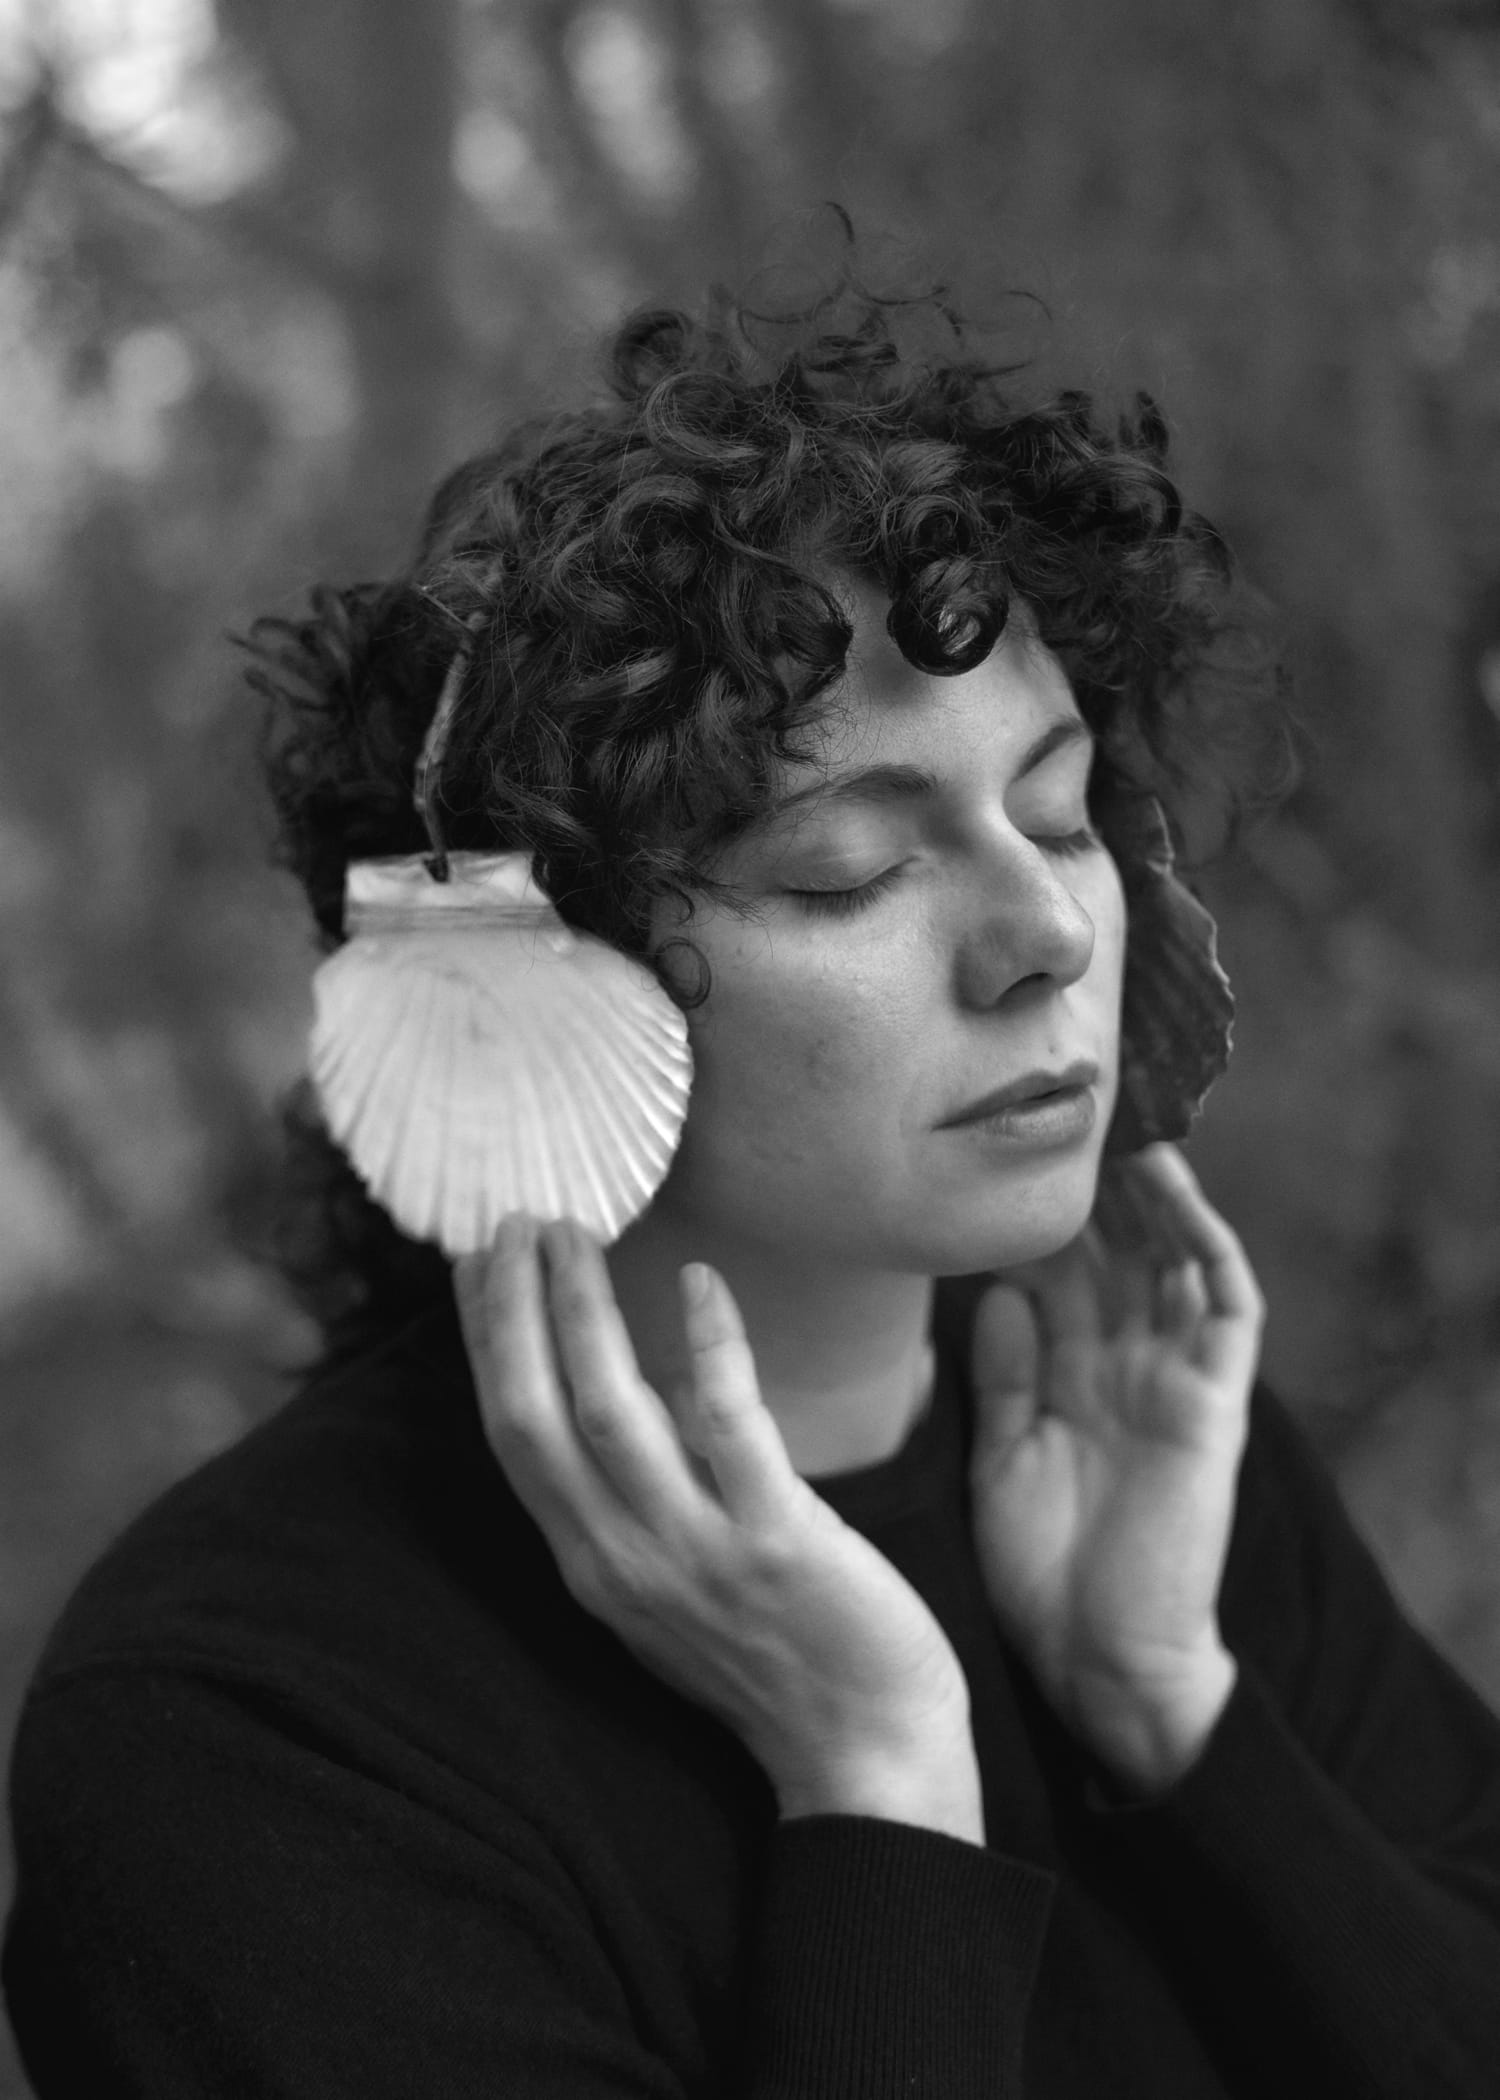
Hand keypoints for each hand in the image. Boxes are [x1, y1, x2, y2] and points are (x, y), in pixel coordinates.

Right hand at [454, 1216, 983, 1842]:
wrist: (866, 1755)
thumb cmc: (777, 1657)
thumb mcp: (671, 1583)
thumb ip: (635, 1502)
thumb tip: (618, 1395)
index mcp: (592, 1565)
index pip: (510, 1438)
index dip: (484, 1346)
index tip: (469, 1264)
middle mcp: (622, 1560)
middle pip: (533, 1418)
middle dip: (511, 1312)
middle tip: (513, 1219)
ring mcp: (695, 1553)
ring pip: (609, 1412)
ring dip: (582, 1311)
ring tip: (574, 1229)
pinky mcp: (778, 1542)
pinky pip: (731, 1425)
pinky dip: (709, 1345)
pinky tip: (702, 1279)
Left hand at [968, 1146, 1262, 1795]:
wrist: (1098, 1663)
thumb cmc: (1044, 1574)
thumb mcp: (1003, 1459)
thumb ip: (1002, 1378)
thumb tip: (997, 1293)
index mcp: (1071, 1378)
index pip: (1060, 1270)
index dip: (1035, 1210)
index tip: (994, 1149)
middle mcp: (1125, 1365)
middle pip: (1116, 1250)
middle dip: (1094, 1182)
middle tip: (1060, 1106)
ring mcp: (1174, 1379)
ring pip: (1174, 1259)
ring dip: (1154, 1192)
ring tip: (1123, 1122)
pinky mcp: (1214, 1403)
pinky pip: (1227, 1308)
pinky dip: (1206, 1246)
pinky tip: (1176, 1192)